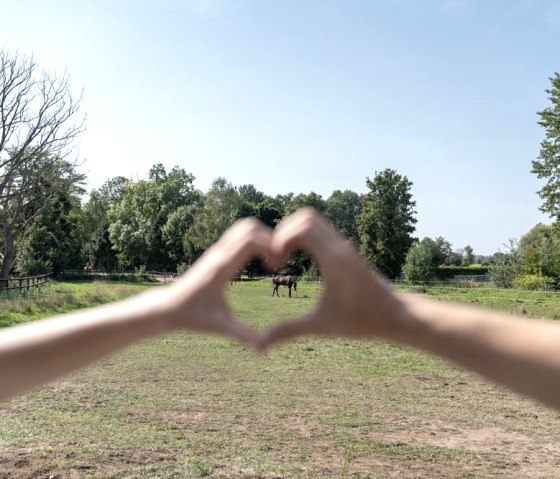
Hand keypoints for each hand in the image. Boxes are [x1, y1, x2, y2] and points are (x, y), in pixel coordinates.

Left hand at [161, 217, 272, 347]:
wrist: (167, 308)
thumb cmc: (193, 317)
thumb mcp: (219, 327)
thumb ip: (242, 335)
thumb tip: (263, 349)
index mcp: (222, 267)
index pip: (250, 240)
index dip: (270, 246)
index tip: (276, 264)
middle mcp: (220, 253)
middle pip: (249, 226)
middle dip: (269, 236)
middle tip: (277, 259)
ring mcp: (217, 250)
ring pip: (244, 226)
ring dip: (262, 236)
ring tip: (271, 259)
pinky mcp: (217, 252)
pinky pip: (239, 235)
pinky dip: (254, 239)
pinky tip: (259, 260)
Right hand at [259, 208, 410, 348]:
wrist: (396, 316)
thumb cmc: (363, 322)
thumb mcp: (321, 327)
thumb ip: (289, 331)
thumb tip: (260, 345)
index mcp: (334, 261)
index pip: (303, 228)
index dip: (280, 238)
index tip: (275, 262)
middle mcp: (340, 247)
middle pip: (306, 216)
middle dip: (284, 230)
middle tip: (277, 256)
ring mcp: (345, 245)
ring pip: (315, 219)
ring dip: (294, 231)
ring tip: (284, 256)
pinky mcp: (346, 249)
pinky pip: (321, 230)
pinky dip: (304, 235)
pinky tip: (299, 257)